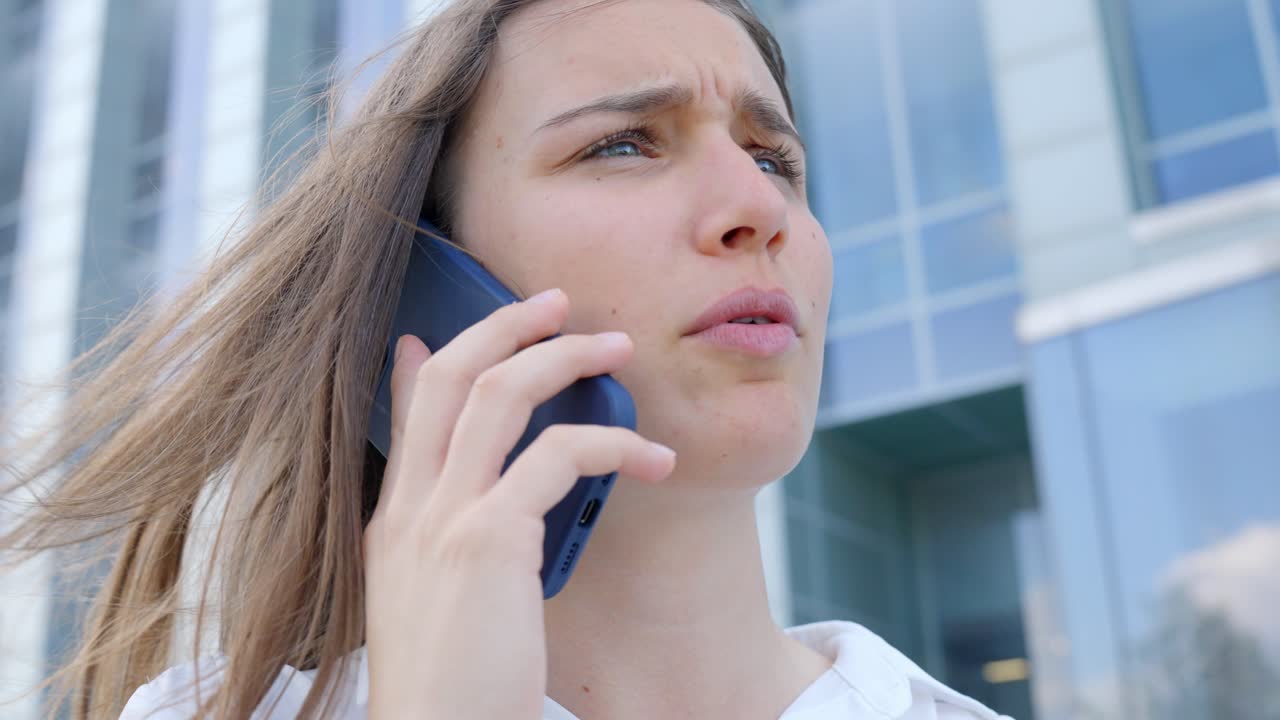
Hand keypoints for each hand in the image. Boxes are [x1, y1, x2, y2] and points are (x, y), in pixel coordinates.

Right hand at [362, 288, 675, 718]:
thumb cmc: (452, 686)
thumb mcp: (432, 602)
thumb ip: (448, 539)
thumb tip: (474, 498)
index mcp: (394, 522)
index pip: (408, 410)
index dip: (432, 356)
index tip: (447, 325)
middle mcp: (411, 508)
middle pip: (452, 376)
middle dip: (507, 324)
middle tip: (558, 302)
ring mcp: (445, 518)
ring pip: (501, 393)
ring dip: (565, 356)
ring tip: (616, 348)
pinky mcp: (490, 541)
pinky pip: (558, 456)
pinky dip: (613, 444)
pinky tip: (655, 459)